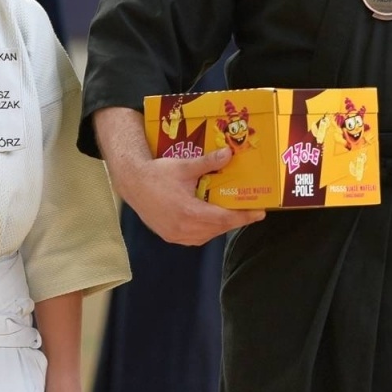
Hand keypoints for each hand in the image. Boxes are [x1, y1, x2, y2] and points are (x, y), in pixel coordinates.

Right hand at [114, 148, 264, 245]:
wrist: (132, 183)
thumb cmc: (157, 174)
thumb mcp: (184, 166)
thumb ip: (208, 162)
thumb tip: (228, 154)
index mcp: (189, 212)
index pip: (224, 218)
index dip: (243, 217)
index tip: (259, 212)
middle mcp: (183, 228)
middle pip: (218, 228)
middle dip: (236, 220)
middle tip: (250, 211)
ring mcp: (176, 235)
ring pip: (207, 235)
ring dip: (221, 226)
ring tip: (233, 215)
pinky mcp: (170, 236)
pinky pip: (195, 237)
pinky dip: (207, 230)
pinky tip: (211, 220)